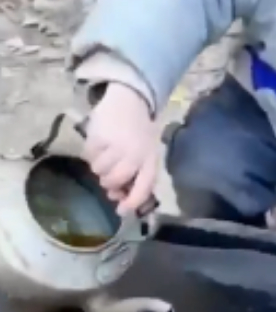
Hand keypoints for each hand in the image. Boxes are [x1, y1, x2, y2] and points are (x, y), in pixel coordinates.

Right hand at [81, 82, 158, 215]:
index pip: (143, 187)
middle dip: (109, 182)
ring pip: (98, 171)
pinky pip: (88, 157)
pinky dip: (91, 153)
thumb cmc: (139, 131)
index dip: (133, 203)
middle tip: (109, 173)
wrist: (130, 100)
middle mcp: (135, 154)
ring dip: (99, 166)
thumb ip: (135, 174)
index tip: (121, 211)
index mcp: (150, 159)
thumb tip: (116, 197)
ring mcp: (116, 146)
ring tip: (107, 151)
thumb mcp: (145, 151)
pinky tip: (100, 142)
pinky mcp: (99, 138)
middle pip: (115, 182)